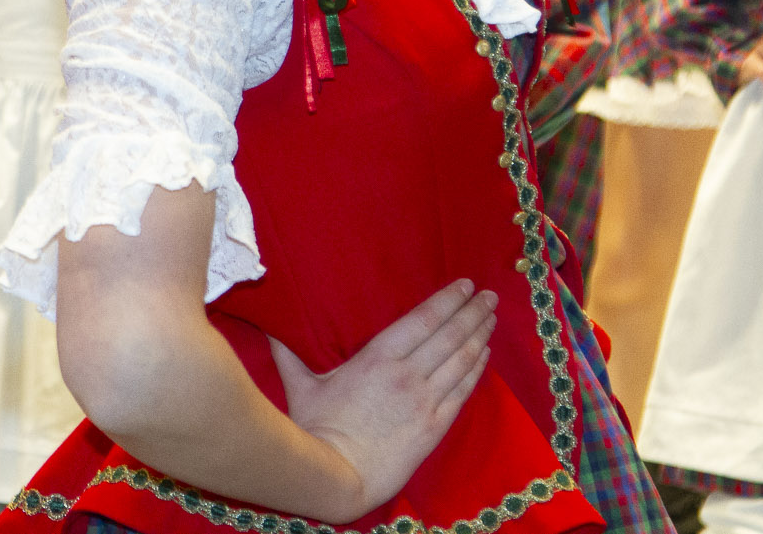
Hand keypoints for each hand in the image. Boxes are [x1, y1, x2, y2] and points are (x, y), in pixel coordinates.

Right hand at [269, 278, 495, 520]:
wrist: (338, 477)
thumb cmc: (316, 429)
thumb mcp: (301, 385)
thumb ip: (288, 353)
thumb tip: (270, 328)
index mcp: (378, 357)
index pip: (424, 319)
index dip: (448, 299)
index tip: (465, 284)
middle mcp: (408, 374)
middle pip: (450, 335)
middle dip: (473, 312)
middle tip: (490, 296)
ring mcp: (425, 401)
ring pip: (462, 360)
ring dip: (480, 335)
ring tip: (492, 318)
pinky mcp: (434, 427)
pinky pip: (463, 392)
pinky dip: (478, 370)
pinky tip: (485, 355)